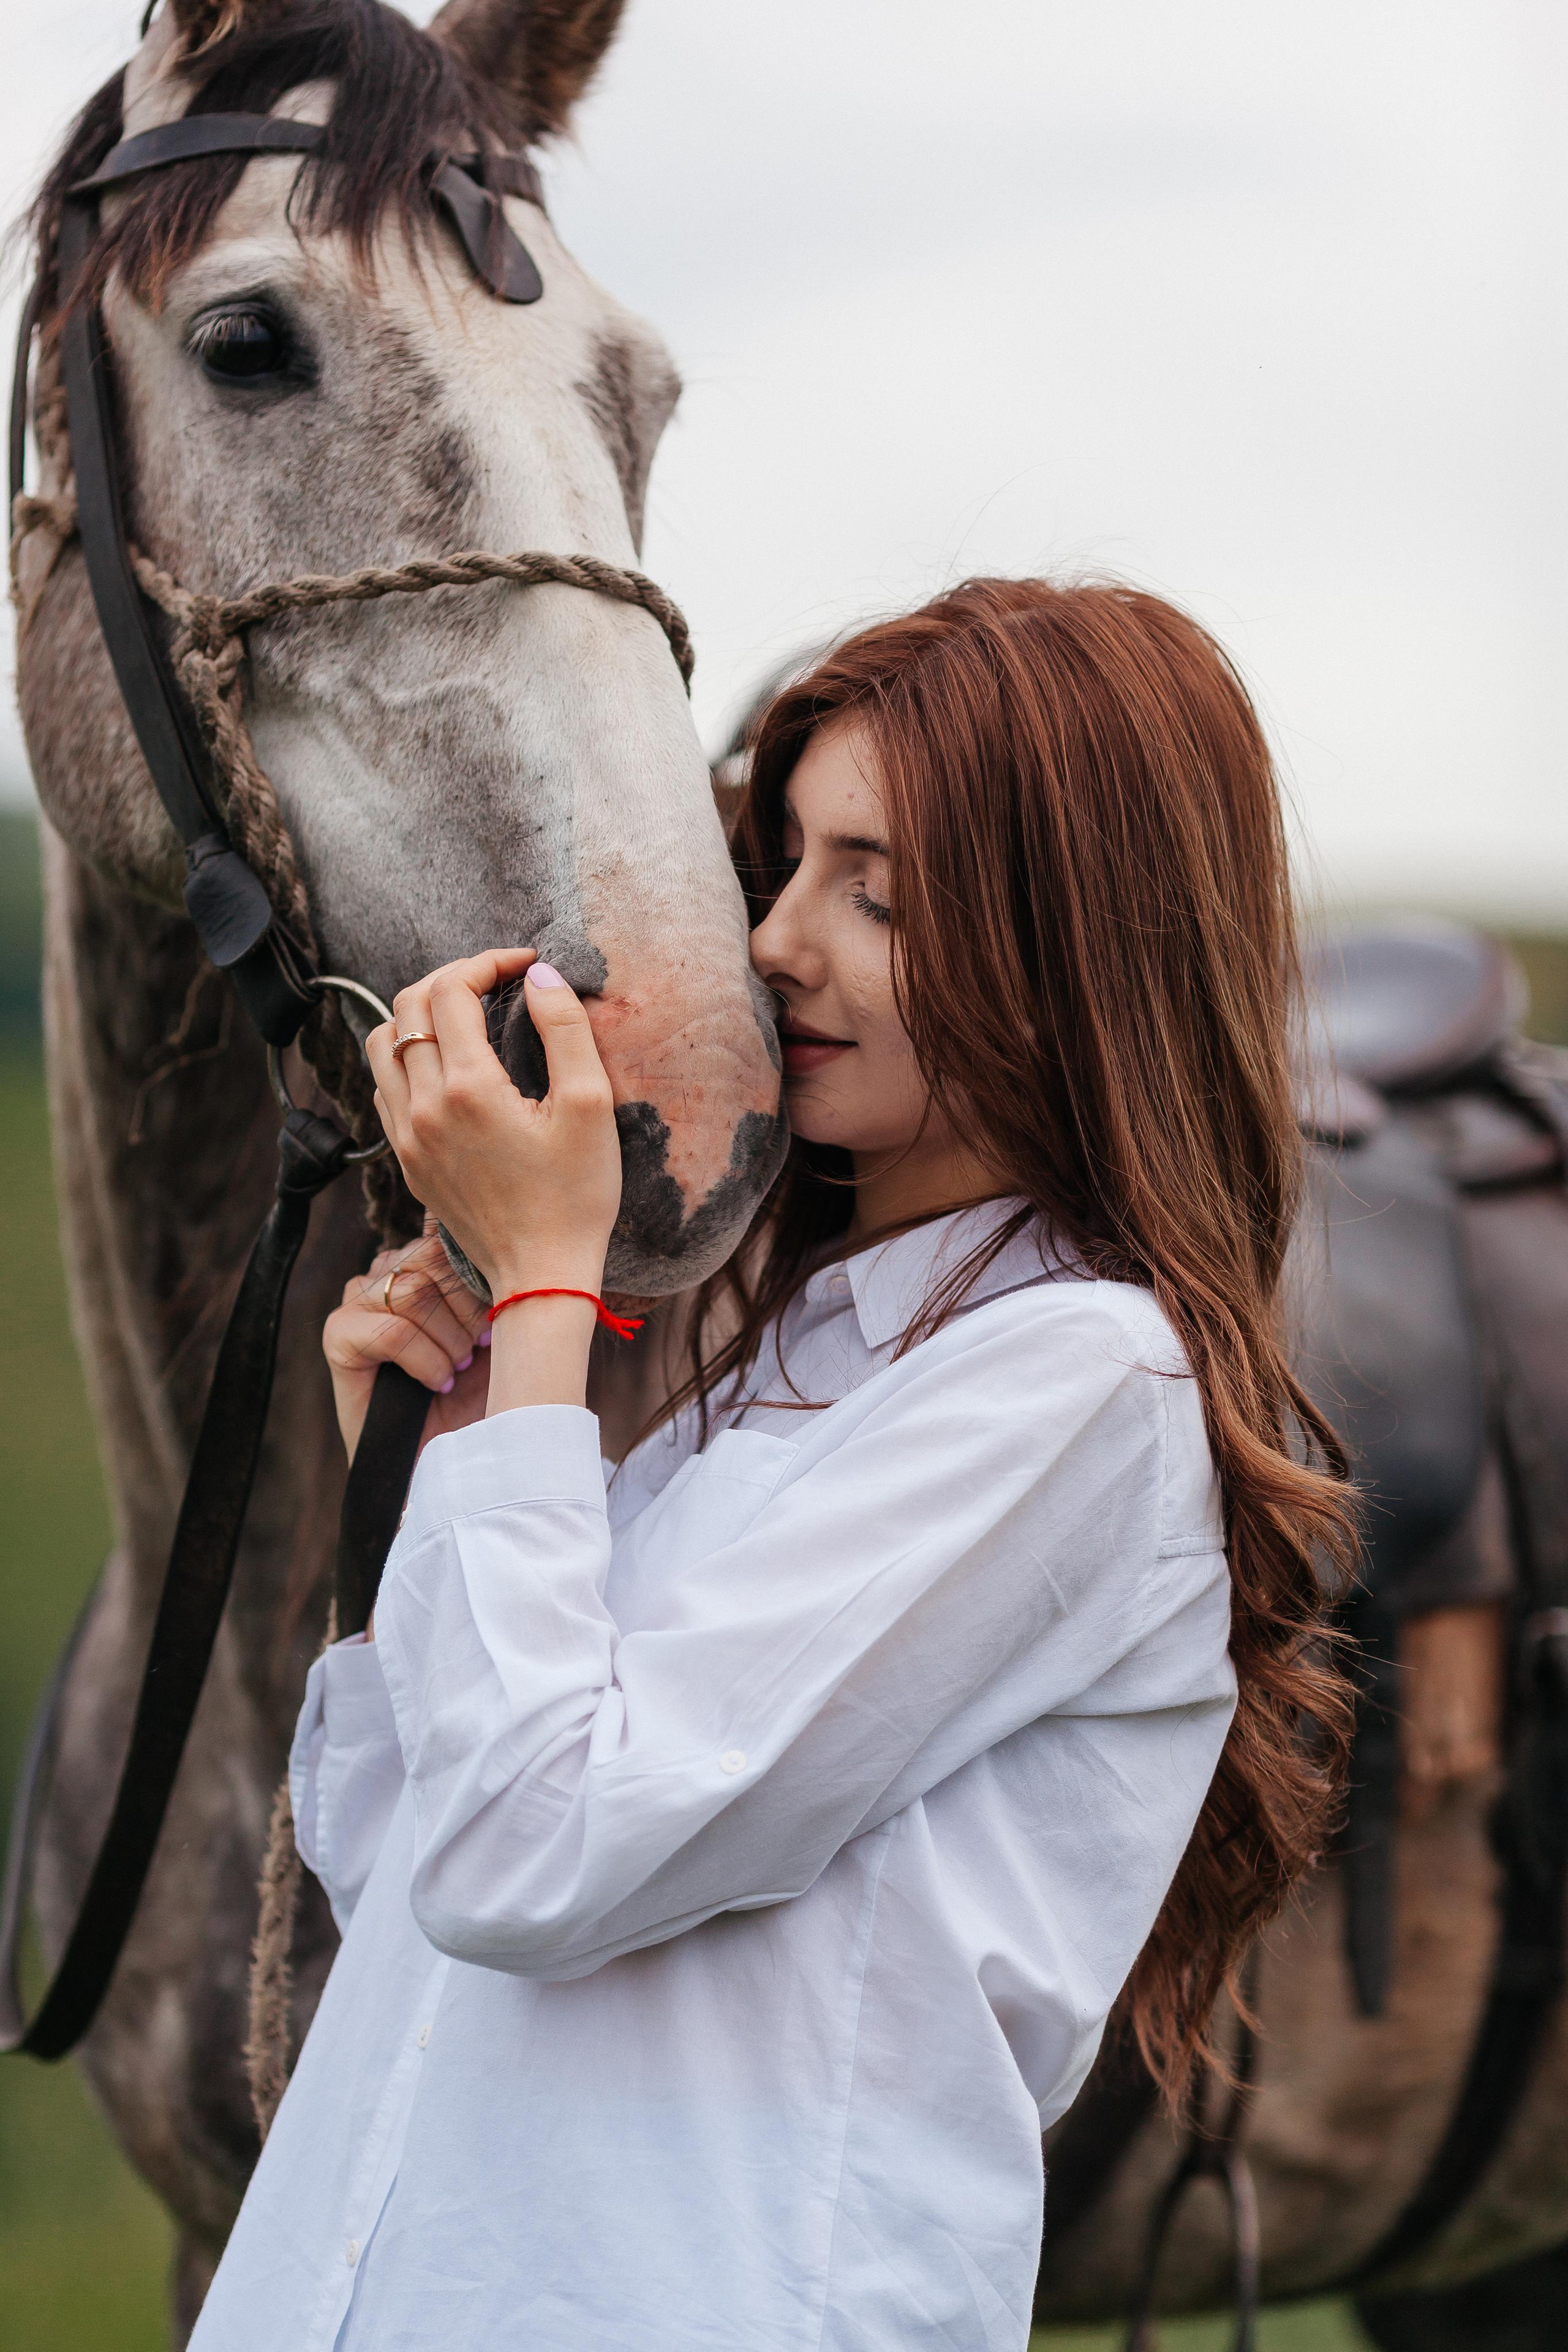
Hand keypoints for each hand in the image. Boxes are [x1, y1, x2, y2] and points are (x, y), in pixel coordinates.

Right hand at [323, 1221, 491, 1457]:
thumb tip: (495, 1237)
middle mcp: (386, 1272)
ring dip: (449, 1339)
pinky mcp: (338, 1337)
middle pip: (432, 1259)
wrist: (448, 1460)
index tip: (495, 1317)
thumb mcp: (498, 1327)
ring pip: (414, 1292)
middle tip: (478, 1349)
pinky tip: (436, 1382)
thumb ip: (488, 1280)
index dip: (478, 1272)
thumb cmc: (480, 1394)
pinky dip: (425, 1361)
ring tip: (457, 1369)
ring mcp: (358, 1301)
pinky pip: (391, 1331)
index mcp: (422, 1260)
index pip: (444, 1235)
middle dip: (468, 1310)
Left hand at [366, 952, 623, 1416]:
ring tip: (464, 1015)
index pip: (452, 990)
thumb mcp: (591, 1106)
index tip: (525, 965)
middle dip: (451, 978)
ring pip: (382, 1042)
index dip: (489, 962)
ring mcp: (406, 1135)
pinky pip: (384, 1086)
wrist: (540, 1275)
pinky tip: (449, 1064)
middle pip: (407, 1005)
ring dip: (419, 1015)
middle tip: (496, 981)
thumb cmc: (576, 1197)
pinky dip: (407, 1057)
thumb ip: (566, 1029)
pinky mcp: (405, 1158)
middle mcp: (422, 1107)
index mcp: (468, 1088)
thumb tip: (542, 975)